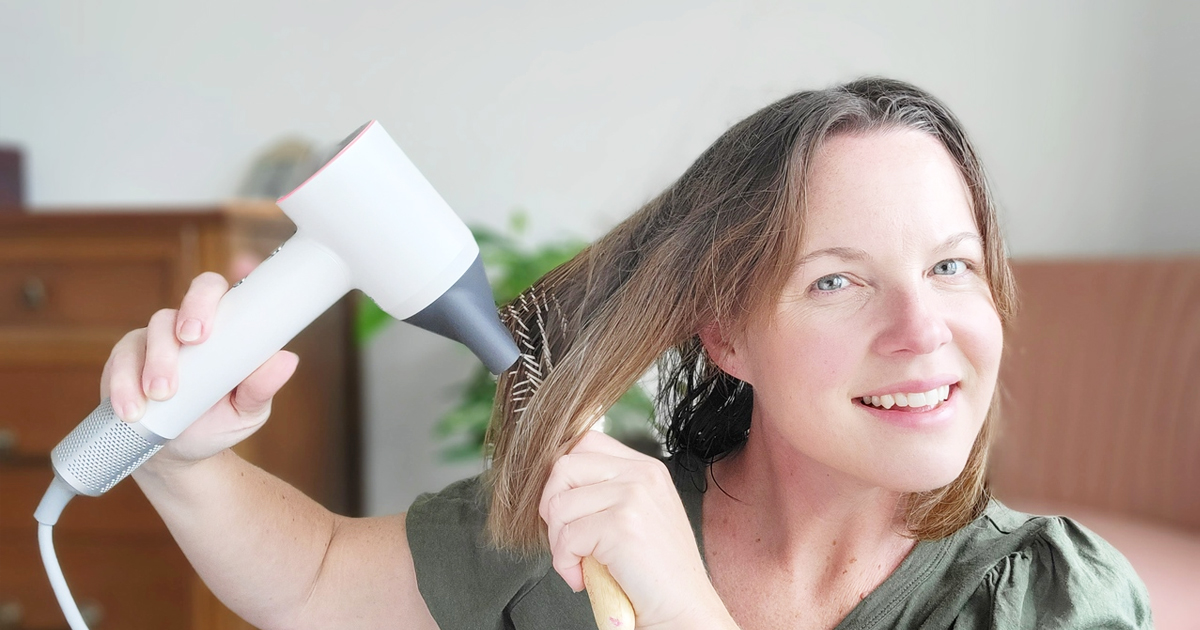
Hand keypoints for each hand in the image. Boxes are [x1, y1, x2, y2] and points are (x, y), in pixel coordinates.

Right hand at [102, 272, 298, 471]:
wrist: (178, 454)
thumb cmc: (218, 423)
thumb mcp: (247, 411)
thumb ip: (262, 387)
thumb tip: (288, 360)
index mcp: (220, 330)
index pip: (214, 293)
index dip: (207, 299)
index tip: (206, 329)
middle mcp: (183, 329)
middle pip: (176, 309)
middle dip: (180, 325)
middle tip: (188, 344)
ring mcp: (151, 344)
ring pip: (149, 335)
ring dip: (155, 363)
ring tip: (161, 395)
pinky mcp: (124, 363)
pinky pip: (119, 363)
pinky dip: (123, 386)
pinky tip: (132, 409)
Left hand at [539, 431, 731, 628]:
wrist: (683, 610)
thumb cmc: (656, 573)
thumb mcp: (639, 515)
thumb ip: (607, 491)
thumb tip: (555, 486)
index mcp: (645, 468)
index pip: (584, 443)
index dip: (563, 478)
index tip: (567, 511)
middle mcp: (642, 474)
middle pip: (563, 466)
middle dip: (552, 508)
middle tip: (567, 540)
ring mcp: (633, 496)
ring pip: (559, 504)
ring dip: (557, 542)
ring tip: (578, 563)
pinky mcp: (621, 525)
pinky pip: (567, 537)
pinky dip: (565, 564)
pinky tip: (583, 577)